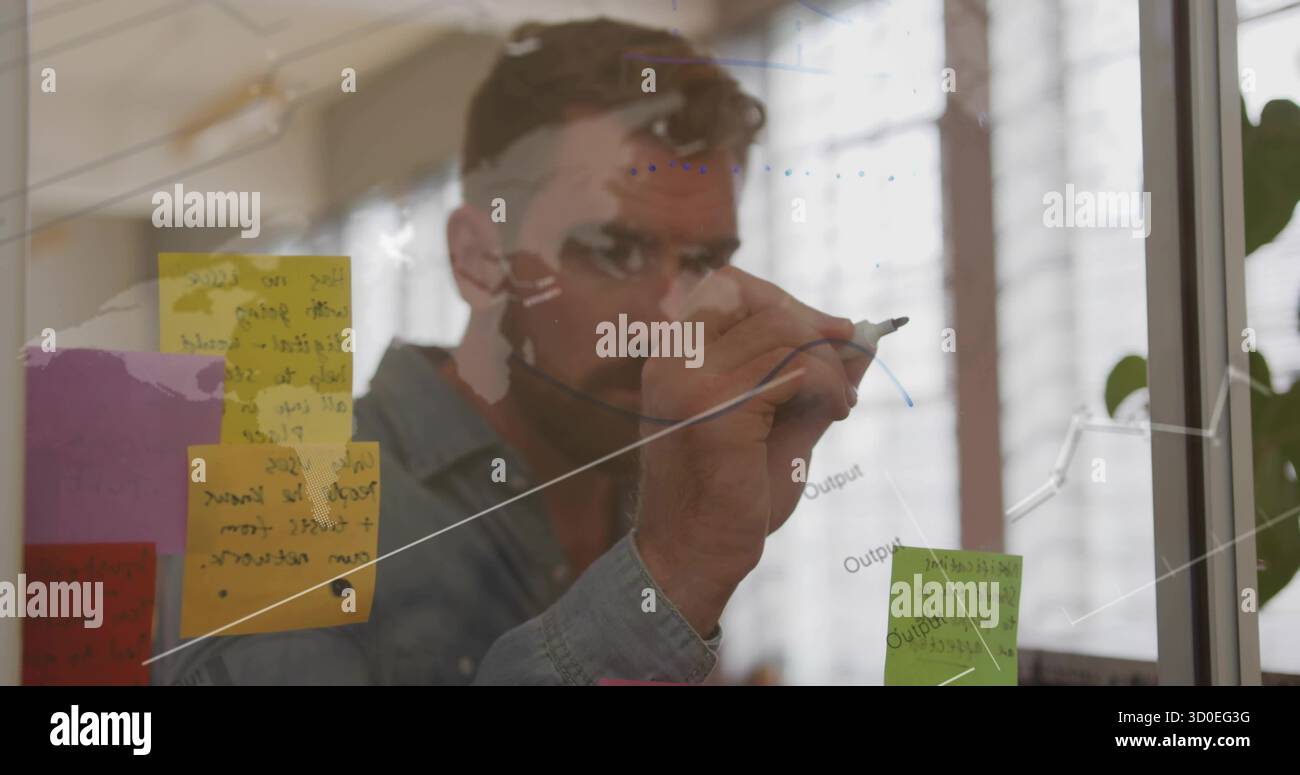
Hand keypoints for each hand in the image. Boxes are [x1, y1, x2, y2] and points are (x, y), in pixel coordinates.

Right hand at [634, 266, 869, 635]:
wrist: (700, 554)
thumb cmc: (735, 494)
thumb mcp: (780, 419)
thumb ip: (816, 374)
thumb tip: (865, 337)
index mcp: (673, 356)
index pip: (727, 286)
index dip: (782, 298)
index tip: (829, 331)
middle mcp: (673, 360)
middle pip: (749, 293)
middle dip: (809, 321)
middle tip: (847, 357)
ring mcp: (690, 381)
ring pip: (780, 330)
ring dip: (828, 362)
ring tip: (842, 403)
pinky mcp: (717, 408)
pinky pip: (794, 366)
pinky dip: (829, 383)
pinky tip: (836, 413)